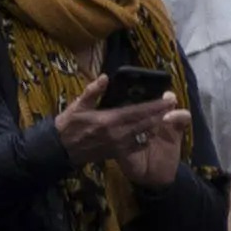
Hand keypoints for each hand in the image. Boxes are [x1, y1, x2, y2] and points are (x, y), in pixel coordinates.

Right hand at [57, 91, 182, 171]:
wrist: (58, 150)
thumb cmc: (67, 126)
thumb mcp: (76, 106)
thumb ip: (92, 92)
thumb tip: (104, 77)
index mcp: (108, 120)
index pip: (138, 111)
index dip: (155, 105)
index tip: (169, 98)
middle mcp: (117, 134)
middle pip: (146, 123)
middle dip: (161, 113)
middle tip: (173, 104)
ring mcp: (117, 145)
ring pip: (143, 135)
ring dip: (156, 125)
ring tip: (166, 115)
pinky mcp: (116, 154)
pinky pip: (136, 146)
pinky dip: (146, 138)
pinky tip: (151, 131)